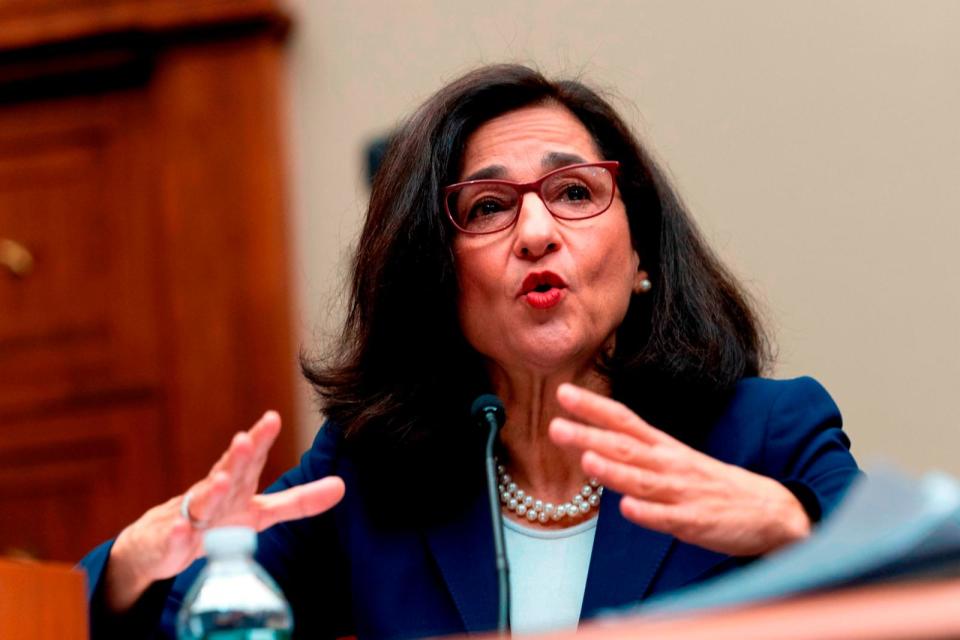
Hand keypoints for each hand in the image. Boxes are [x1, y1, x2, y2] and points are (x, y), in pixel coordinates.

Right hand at [105, 412, 344, 611]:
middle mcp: (213, 495)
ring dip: (211, 491)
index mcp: (236, 485)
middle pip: (226, 473)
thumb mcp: (261, 512)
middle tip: (246, 440)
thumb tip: (342, 485)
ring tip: (222, 480)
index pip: (251, 459)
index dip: (261, 440)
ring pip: (201, 502)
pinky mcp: (169, 543)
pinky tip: (182, 529)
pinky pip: (173, 540)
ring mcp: (190, 517)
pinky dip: (177, 535)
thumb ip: (299, 501)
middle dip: (236, 458)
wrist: (157, 544)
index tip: (273, 418)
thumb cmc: (217, 520)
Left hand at [548, 384, 808, 555]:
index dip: (593, 407)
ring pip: (643, 480)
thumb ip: (636, 453)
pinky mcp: (697, 522)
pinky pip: (669, 518)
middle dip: (589, 437)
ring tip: (586, 460)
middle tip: (555, 427)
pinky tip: (627, 508)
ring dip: (614, 470)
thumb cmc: (713, 486)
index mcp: (664, 448)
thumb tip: (589, 444)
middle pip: (625, 447)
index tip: (563, 392)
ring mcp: (683, 493)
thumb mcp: (674, 460)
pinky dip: (648, 513)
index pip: (624, 420)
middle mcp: (670, 465)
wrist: (773, 511)